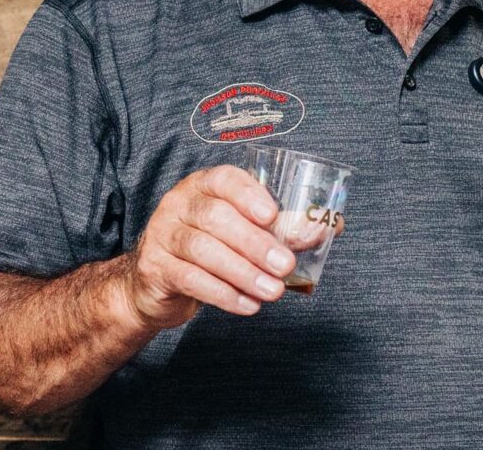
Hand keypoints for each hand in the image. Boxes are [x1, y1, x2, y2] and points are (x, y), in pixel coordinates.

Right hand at [122, 165, 295, 330]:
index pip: (224, 179)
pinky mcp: (155, 267)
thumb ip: (281, 228)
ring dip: (244, 273)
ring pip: (204, 250)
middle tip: (285, 265)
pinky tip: (248, 304)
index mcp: (204, 184)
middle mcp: (180, 203)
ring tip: (273, 290)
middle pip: (216, 218)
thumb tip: (328, 227)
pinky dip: (224, 294)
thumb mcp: (241, 230)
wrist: (156, 281)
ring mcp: (163, 233)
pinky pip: (190, 279)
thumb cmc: (211, 247)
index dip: (248, 195)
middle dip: (255, 243)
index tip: (272, 215)